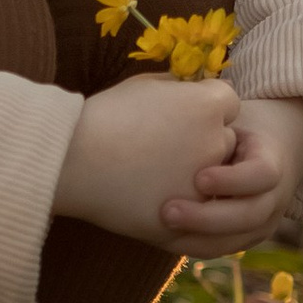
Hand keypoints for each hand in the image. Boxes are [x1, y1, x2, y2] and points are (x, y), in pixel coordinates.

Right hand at [55, 75, 238, 244]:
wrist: (74, 160)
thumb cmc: (106, 116)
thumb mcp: (145, 85)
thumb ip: (178, 86)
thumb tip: (190, 89)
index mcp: (208, 106)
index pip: (228, 103)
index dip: (205, 107)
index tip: (180, 114)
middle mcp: (215, 142)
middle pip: (226, 140)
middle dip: (205, 141)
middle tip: (167, 145)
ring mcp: (204, 184)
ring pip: (214, 179)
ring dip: (197, 175)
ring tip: (157, 171)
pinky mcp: (189, 217)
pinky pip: (198, 210)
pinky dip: (184, 204)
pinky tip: (154, 193)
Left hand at [159, 97, 302, 255]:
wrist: (269, 149)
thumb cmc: (240, 125)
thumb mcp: (234, 116)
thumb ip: (215, 117)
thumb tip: (176, 102)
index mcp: (274, 161)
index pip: (262, 175)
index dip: (231, 180)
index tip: (198, 177)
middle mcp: (274, 198)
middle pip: (248, 216)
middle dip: (207, 218)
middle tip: (167, 211)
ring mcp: (262, 222)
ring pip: (233, 240)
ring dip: (196, 237)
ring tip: (160, 225)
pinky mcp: (244, 237)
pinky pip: (220, 248)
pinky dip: (192, 244)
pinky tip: (161, 236)